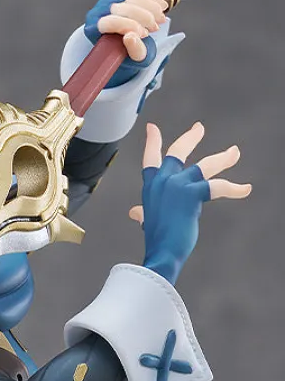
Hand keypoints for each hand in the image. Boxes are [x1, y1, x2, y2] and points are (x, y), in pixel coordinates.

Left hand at [85, 0, 166, 62]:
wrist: (129, 43)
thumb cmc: (128, 54)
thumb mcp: (134, 59)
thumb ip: (134, 50)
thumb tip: (130, 37)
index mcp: (93, 29)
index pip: (110, 22)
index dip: (129, 25)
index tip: (144, 34)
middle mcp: (98, 11)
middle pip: (123, 7)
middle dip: (144, 17)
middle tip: (155, 28)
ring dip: (151, 7)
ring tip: (160, 20)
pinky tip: (161, 7)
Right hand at [130, 122, 251, 284]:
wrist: (162, 252)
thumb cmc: (157, 240)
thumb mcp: (149, 220)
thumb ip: (143, 213)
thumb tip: (135, 213)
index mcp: (151, 187)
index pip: (151, 159)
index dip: (152, 143)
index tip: (153, 129)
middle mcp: (163, 181)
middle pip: (178, 151)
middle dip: (191, 138)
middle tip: (199, 128)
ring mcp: (177, 185)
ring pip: (205, 165)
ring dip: (223, 158)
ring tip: (234, 153)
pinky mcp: (192, 194)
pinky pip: (218, 186)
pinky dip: (234, 188)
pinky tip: (245, 189)